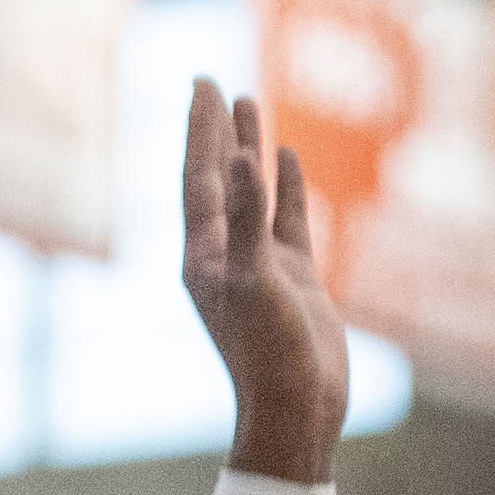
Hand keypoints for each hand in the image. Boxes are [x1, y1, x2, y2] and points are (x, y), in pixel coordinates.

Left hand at [183, 90, 347, 486]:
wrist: (298, 412)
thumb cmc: (269, 355)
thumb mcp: (256, 282)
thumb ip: (247, 220)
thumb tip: (238, 161)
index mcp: (204, 257)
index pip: (197, 177)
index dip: (200, 129)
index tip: (202, 83)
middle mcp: (226, 257)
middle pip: (216, 178)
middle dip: (215, 130)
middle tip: (214, 83)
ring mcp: (260, 268)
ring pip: (251, 194)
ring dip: (248, 150)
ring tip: (249, 102)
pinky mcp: (292, 281)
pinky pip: (286, 221)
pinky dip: (285, 188)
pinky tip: (288, 157)